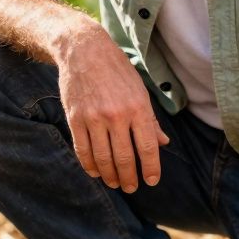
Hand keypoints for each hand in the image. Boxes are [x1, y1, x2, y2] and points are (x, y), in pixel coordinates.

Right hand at [54, 24, 169, 192]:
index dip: (151, 168)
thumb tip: (163, 143)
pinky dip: (90, 165)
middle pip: (125, 158)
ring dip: (110, 176)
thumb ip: (151, 120)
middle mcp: (117, 115)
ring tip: (114, 183)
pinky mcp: (76, 118)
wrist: (84, 50)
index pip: (148, 147)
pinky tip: (96, 172)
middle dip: (129, 178)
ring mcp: (94, 118)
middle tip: (131, 188)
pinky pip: (83, 150)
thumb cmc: (117, 70)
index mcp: (138, 108)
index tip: (152, 181)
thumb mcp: (140, 91)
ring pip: (103, 158)